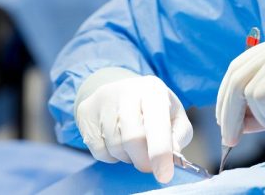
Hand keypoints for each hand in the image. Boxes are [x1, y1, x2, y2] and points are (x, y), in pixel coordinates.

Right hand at [76, 72, 192, 183]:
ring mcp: (103, 99)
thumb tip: (171, 155)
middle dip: (143, 160)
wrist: (121, 91)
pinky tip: (116, 141)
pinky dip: (110, 156)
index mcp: (153, 90)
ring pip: (115, 146)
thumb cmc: (154, 110)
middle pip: (132, 138)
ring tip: (132, 145)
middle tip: (149, 165)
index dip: (160, 152)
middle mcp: (126, 90)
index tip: (164, 175)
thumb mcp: (174, 117)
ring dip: (127, 157)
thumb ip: (178, 136)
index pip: (156, 123)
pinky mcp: (86, 111)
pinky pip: (98, 150)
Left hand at [217, 30, 264, 155]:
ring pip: (244, 88)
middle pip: (236, 73)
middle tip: (231, 139)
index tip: (229, 124)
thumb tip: (233, 120)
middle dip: (228, 110)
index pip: (241, 65)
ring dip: (258, 116)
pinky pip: (260, 98)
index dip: (229, 96)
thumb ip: (263, 107)